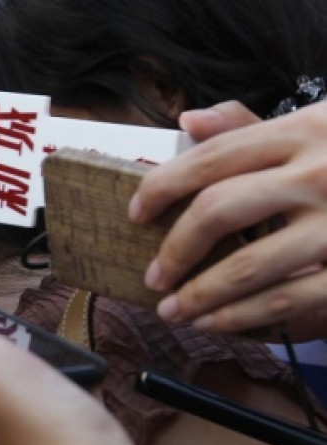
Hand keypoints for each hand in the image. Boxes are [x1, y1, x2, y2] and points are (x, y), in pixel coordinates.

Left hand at [131, 100, 326, 336]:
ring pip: (248, 265)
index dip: (162, 186)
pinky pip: (288, 300)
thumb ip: (256, 129)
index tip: (136, 213)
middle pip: (219, 210)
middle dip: (175, 248)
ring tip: (174, 310)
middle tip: (153, 274)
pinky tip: (218, 323)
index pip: (212, 157)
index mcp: (306, 130)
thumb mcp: (324, 127)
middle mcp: (321, 172)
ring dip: (200, 294)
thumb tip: (190, 121)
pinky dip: (244, 317)